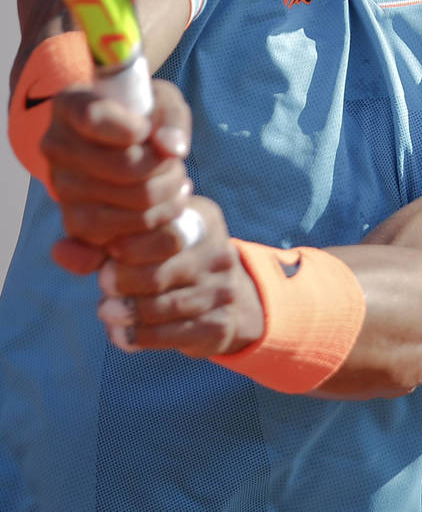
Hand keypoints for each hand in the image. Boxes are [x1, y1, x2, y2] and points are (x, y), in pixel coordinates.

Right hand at [45, 79, 192, 273]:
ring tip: (178, 186)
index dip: (129, 128)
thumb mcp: (162, 101)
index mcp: (70, 105)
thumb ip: (172, 117)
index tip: (146, 130)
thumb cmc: (145, 115)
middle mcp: (57, 146)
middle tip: (177, 165)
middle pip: (124, 167)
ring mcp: (62, 187)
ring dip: (164, 201)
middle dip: (165, 169)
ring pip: (125, 208)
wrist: (126, 146)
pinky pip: (114, 241)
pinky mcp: (74, 223)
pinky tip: (165, 214)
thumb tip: (172, 147)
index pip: (93, 116)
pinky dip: (151, 232)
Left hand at [97, 196, 264, 357]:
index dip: (129, 246)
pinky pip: (172, 335)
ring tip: (107, 312)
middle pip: (161, 272)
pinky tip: (122, 334)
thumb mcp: (146, 242)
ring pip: (164, 306)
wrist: (225, 300)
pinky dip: (140, 337)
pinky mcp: (218, 326)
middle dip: (124, 282)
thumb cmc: (170, 262)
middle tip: (104, 288)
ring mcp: (223, 291)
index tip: (109, 255)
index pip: (163, 232)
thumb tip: (59, 250)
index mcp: (202, 220)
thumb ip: (102, 244)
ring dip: (128, 312)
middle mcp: (219, 253)